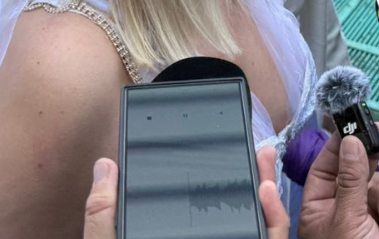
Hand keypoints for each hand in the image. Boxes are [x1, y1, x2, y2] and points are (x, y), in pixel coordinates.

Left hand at [82, 149, 290, 238]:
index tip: (214, 150)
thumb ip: (103, 214)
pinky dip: (275, 221)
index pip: (199, 213)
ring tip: (262, 162)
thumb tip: (105, 167)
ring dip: (267, 191)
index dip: (211, 181)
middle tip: (254, 149)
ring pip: (259, 228)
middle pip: (235, 216)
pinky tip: (266, 194)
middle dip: (250, 180)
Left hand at [301, 124, 378, 238]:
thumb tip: (350, 140)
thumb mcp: (348, 217)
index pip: (324, 167)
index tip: (353, 124)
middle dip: (372, 165)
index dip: (338, 145)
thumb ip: (351, 179)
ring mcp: (363, 218)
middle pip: (356, 173)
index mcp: (318, 208)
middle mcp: (340, 210)